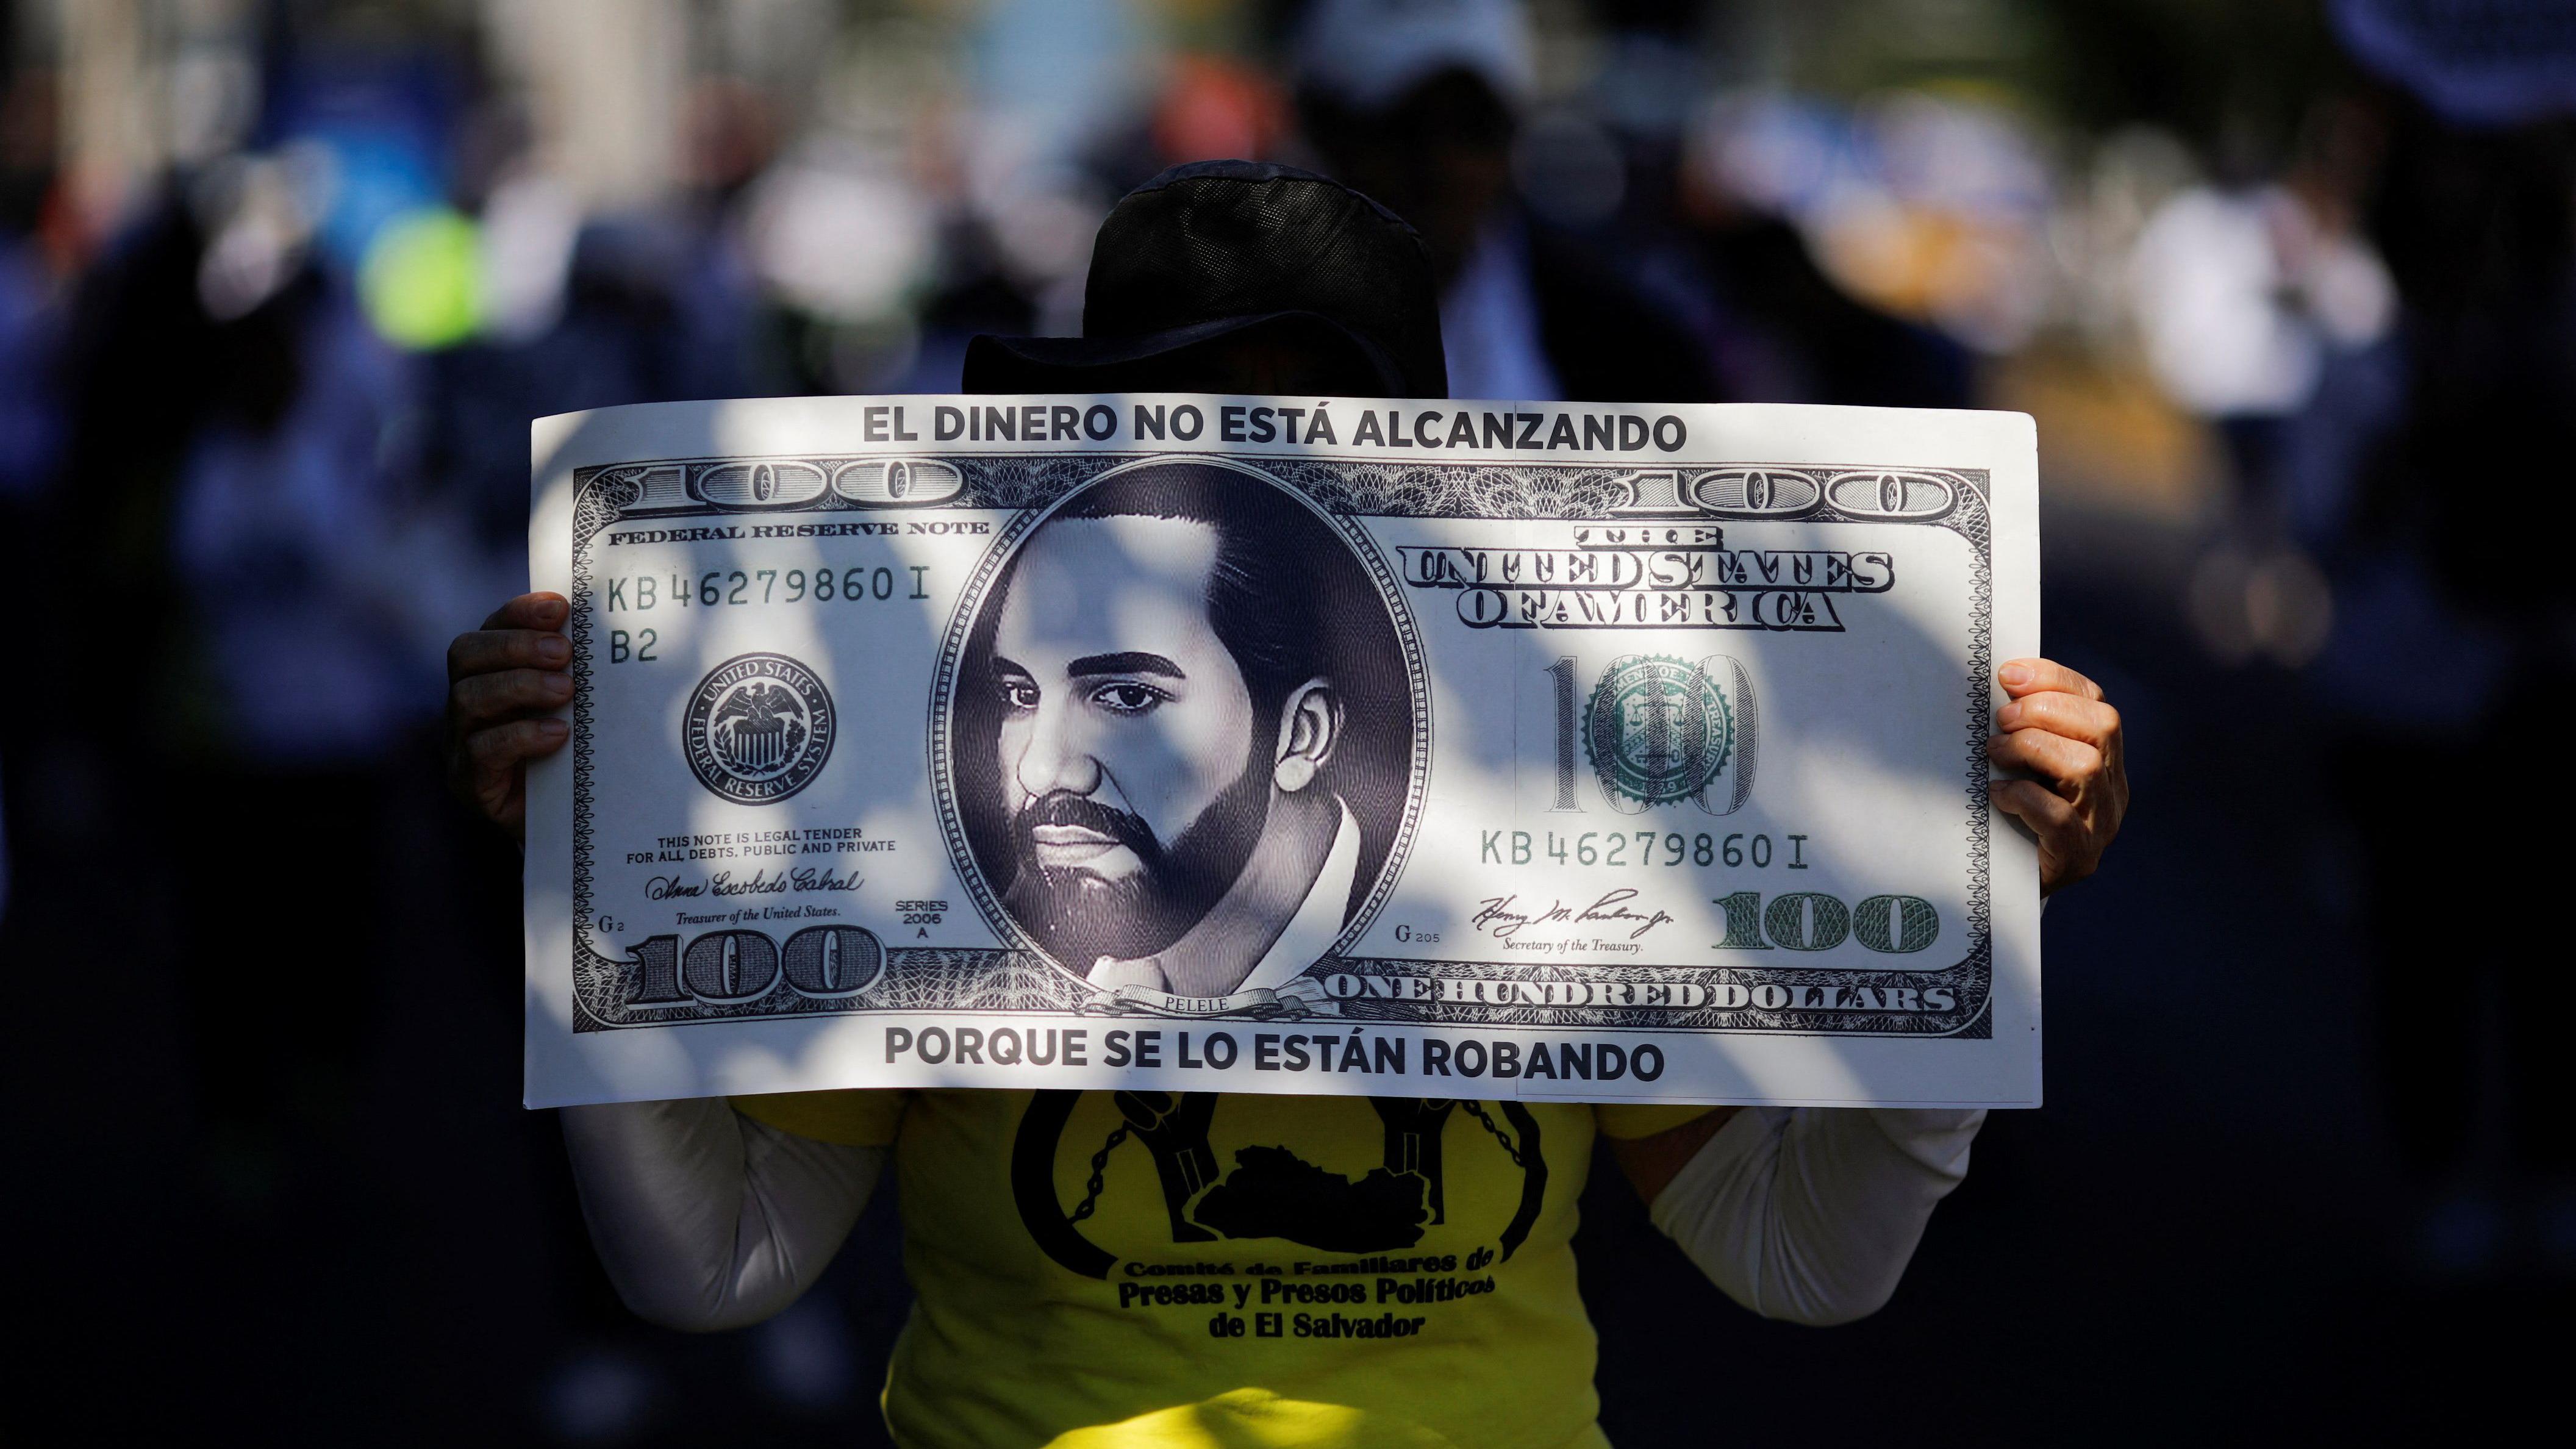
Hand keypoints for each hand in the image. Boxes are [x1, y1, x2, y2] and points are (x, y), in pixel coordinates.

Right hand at [445, 592, 573, 841]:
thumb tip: (618, 633)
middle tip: (564, 651)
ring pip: (468, 698)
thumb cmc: (571, 756)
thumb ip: (579, 674)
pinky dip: (521, 736)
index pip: (489, 629)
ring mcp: (460, 742)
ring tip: (566, 691)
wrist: (562, 827)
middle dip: (516, 645)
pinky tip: (557, 735)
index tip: (559, 606)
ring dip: (520, 686)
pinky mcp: (470, 782)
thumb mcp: (576, 709)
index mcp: (488, 675)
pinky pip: (481, 750)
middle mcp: (466, 703)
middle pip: (466, 654)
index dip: (518, 613)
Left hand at [1986, 658, 2126, 895]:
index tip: (2008, 675)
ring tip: (1995, 754)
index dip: (2055, 680)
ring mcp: (2100, 825)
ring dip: (2032, 749)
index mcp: (2104, 760)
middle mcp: (2112, 790)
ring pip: (2085, 767)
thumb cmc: (2012, 818)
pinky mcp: (2078, 858)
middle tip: (2002, 721)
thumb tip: (1998, 686)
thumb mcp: (2022, 766)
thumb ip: (2023, 731)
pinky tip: (1997, 795)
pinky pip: (2060, 818)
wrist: (2011, 891)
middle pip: (2103, 726)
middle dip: (2046, 711)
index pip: (2096, 703)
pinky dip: (2024, 798)